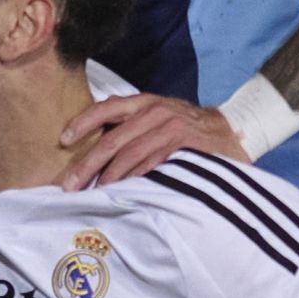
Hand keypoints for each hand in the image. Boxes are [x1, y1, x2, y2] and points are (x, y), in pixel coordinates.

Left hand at [56, 94, 248, 190]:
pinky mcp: (184, 143)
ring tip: (93, 194)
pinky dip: (134, 179)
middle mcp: (154, 111)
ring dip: (108, 177)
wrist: (235, 129)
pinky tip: (123, 192)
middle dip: (86, 164)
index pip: (106, 108)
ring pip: (129, 154)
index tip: (62, 140)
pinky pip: (152, 163)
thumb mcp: (160, 119)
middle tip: (68, 184)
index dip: (82, 123)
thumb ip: (134, 128)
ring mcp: (170, 127)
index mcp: (145, 103)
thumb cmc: (189, 130)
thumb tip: (98, 151)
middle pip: (112, 139)